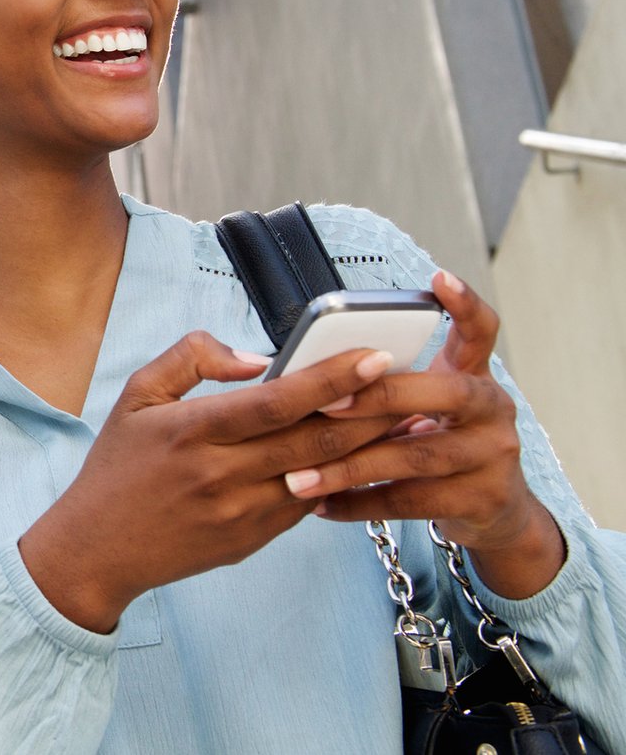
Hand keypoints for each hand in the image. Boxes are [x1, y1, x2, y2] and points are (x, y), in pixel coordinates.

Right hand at [20, 331, 398, 631]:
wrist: (97, 548)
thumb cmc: (118, 467)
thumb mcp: (137, 396)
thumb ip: (192, 359)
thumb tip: (256, 357)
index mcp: (191, 430)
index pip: (277, 401)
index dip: (332, 379)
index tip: (374, 356)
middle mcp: (220, 474)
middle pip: (314, 440)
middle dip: (370, 410)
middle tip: (408, 384)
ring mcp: (240, 514)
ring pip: (322, 474)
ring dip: (368, 447)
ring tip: (403, 419)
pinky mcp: (252, 540)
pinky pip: (307, 504)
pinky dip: (337, 478)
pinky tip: (361, 458)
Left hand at [293, 270, 564, 598]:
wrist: (494, 512)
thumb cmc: (436, 443)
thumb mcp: (423, 408)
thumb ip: (385, 386)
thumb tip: (301, 374)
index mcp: (473, 375)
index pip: (480, 330)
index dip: (464, 304)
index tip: (437, 278)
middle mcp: (492, 408)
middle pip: (442, 391)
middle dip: (376, 397)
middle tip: (322, 404)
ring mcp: (494, 455)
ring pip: (416, 454)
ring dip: (349, 467)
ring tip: (297, 477)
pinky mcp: (484, 499)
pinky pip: (412, 502)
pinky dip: (359, 504)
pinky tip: (321, 507)